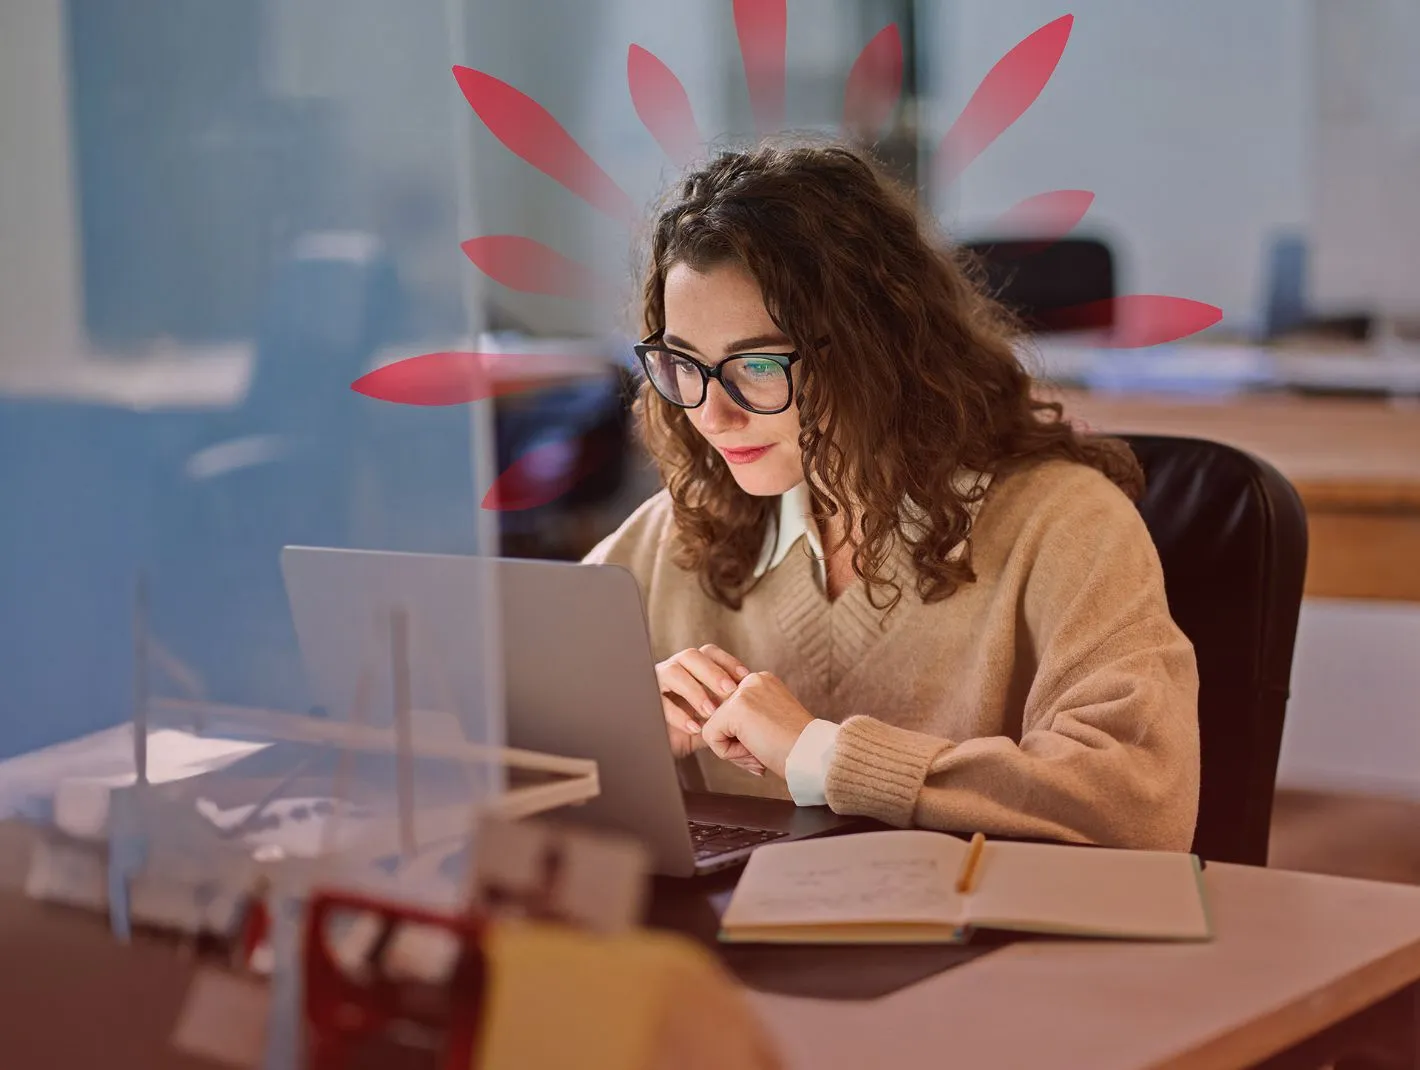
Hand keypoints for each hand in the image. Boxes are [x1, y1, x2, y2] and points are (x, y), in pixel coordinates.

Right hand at [654, 645, 759, 772]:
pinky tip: (695, 727)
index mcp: (692, 667)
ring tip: (711, 712)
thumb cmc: (696, 726)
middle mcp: (675, 668)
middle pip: (691, 656)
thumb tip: (762, 704)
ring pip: (673, 672)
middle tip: (730, 692)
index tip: (745, 676)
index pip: (709, 652)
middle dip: (712, 672)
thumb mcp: (718, 717)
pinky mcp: (647, 702)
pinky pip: (659, 701)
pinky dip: (678, 714)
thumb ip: (734, 709)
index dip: (727, 661)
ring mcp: (658, 683)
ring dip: (695, 690)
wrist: (668, 745)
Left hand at [701, 671, 814, 779]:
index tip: (769, 744)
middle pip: (720, 717)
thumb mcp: (770, 723)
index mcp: (762, 682)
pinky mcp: (735, 708)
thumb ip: (746, 719)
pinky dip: (729, 753)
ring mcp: (743, 691)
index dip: (742, 734)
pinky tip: (755, 752)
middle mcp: (752, 679)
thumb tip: (709, 729)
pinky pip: (710, 736)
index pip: (730, 709)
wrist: (814, 755)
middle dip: (735, 741)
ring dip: (734, 748)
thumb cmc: (796, 749)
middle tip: (763, 752)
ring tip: (762, 751)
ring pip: (714, 726)